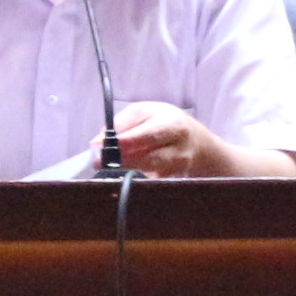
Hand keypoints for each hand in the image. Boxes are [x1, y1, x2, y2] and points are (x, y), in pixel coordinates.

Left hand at [105, 103, 295, 177]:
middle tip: (100, 162)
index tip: (102, 145)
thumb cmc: (165, 123)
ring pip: (149, 174)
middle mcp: (180, 148)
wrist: (197, 143)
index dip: (125, 141)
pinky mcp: (171, 181)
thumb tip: (98, 142)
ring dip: (124, 171)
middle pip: (151, 158)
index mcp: (173, 125)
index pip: (149, 134)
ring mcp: (178, 169)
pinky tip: (119, 175)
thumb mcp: (145, 113)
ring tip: (105, 168)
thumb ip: (122, 124)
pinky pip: (148, 182)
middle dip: (123, 161)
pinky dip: (131, 178)